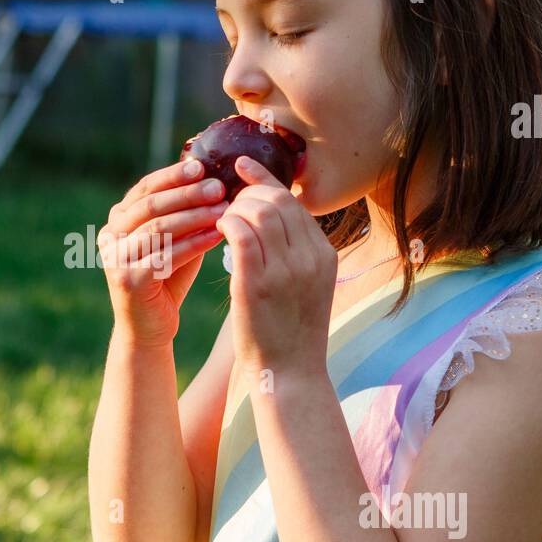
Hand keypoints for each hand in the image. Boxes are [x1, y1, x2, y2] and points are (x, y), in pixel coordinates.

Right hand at [97, 158, 228, 347]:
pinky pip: (166, 256)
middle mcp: (110, 236)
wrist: (148, 328)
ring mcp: (115, 258)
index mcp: (117, 220)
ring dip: (194, 216)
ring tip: (223, 209)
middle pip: (151, 206)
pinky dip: (194, 244)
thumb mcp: (173, 240)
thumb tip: (212, 180)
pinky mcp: (129, 280)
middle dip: (186, 194)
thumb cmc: (166, 279)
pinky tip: (217, 236)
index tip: (201, 167)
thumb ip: (182, 215)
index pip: (144, 189)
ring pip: (158, 229)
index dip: (172, 176)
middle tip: (217, 187)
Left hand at [215, 154, 337, 377]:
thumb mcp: (308, 286)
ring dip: (233, 209)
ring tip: (220, 220)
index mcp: (325, 255)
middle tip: (226, 204)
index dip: (265, 181)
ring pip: (257, 213)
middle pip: (276, 201)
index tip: (244, 166)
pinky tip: (216, 230)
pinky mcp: (258, 284)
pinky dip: (225, 224)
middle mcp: (310, 257)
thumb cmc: (292, 332)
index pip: (294, 203)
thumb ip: (297, 252)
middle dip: (246, 194)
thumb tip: (272, 219)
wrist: (290, 374)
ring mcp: (286, 270)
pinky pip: (240, 234)